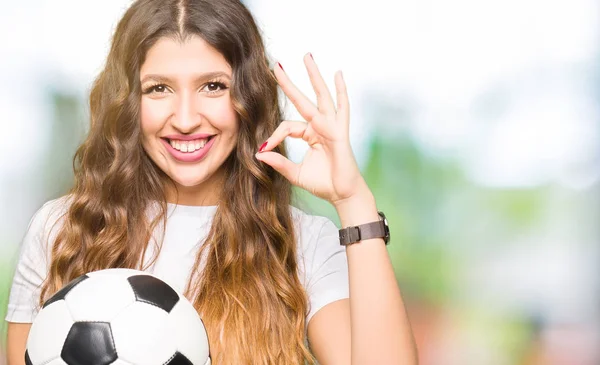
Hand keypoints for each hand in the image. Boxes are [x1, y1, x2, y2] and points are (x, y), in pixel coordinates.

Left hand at [255, 53, 368, 205]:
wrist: (343, 196)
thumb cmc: (324, 184)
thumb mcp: (295, 174)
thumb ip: (279, 163)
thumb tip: (259, 154)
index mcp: (310, 134)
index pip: (287, 126)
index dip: (273, 136)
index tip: (263, 148)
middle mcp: (320, 126)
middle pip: (302, 99)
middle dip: (288, 83)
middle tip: (275, 65)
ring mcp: (331, 127)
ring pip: (320, 96)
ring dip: (313, 76)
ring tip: (307, 56)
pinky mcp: (339, 133)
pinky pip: (341, 108)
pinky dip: (341, 91)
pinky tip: (338, 74)